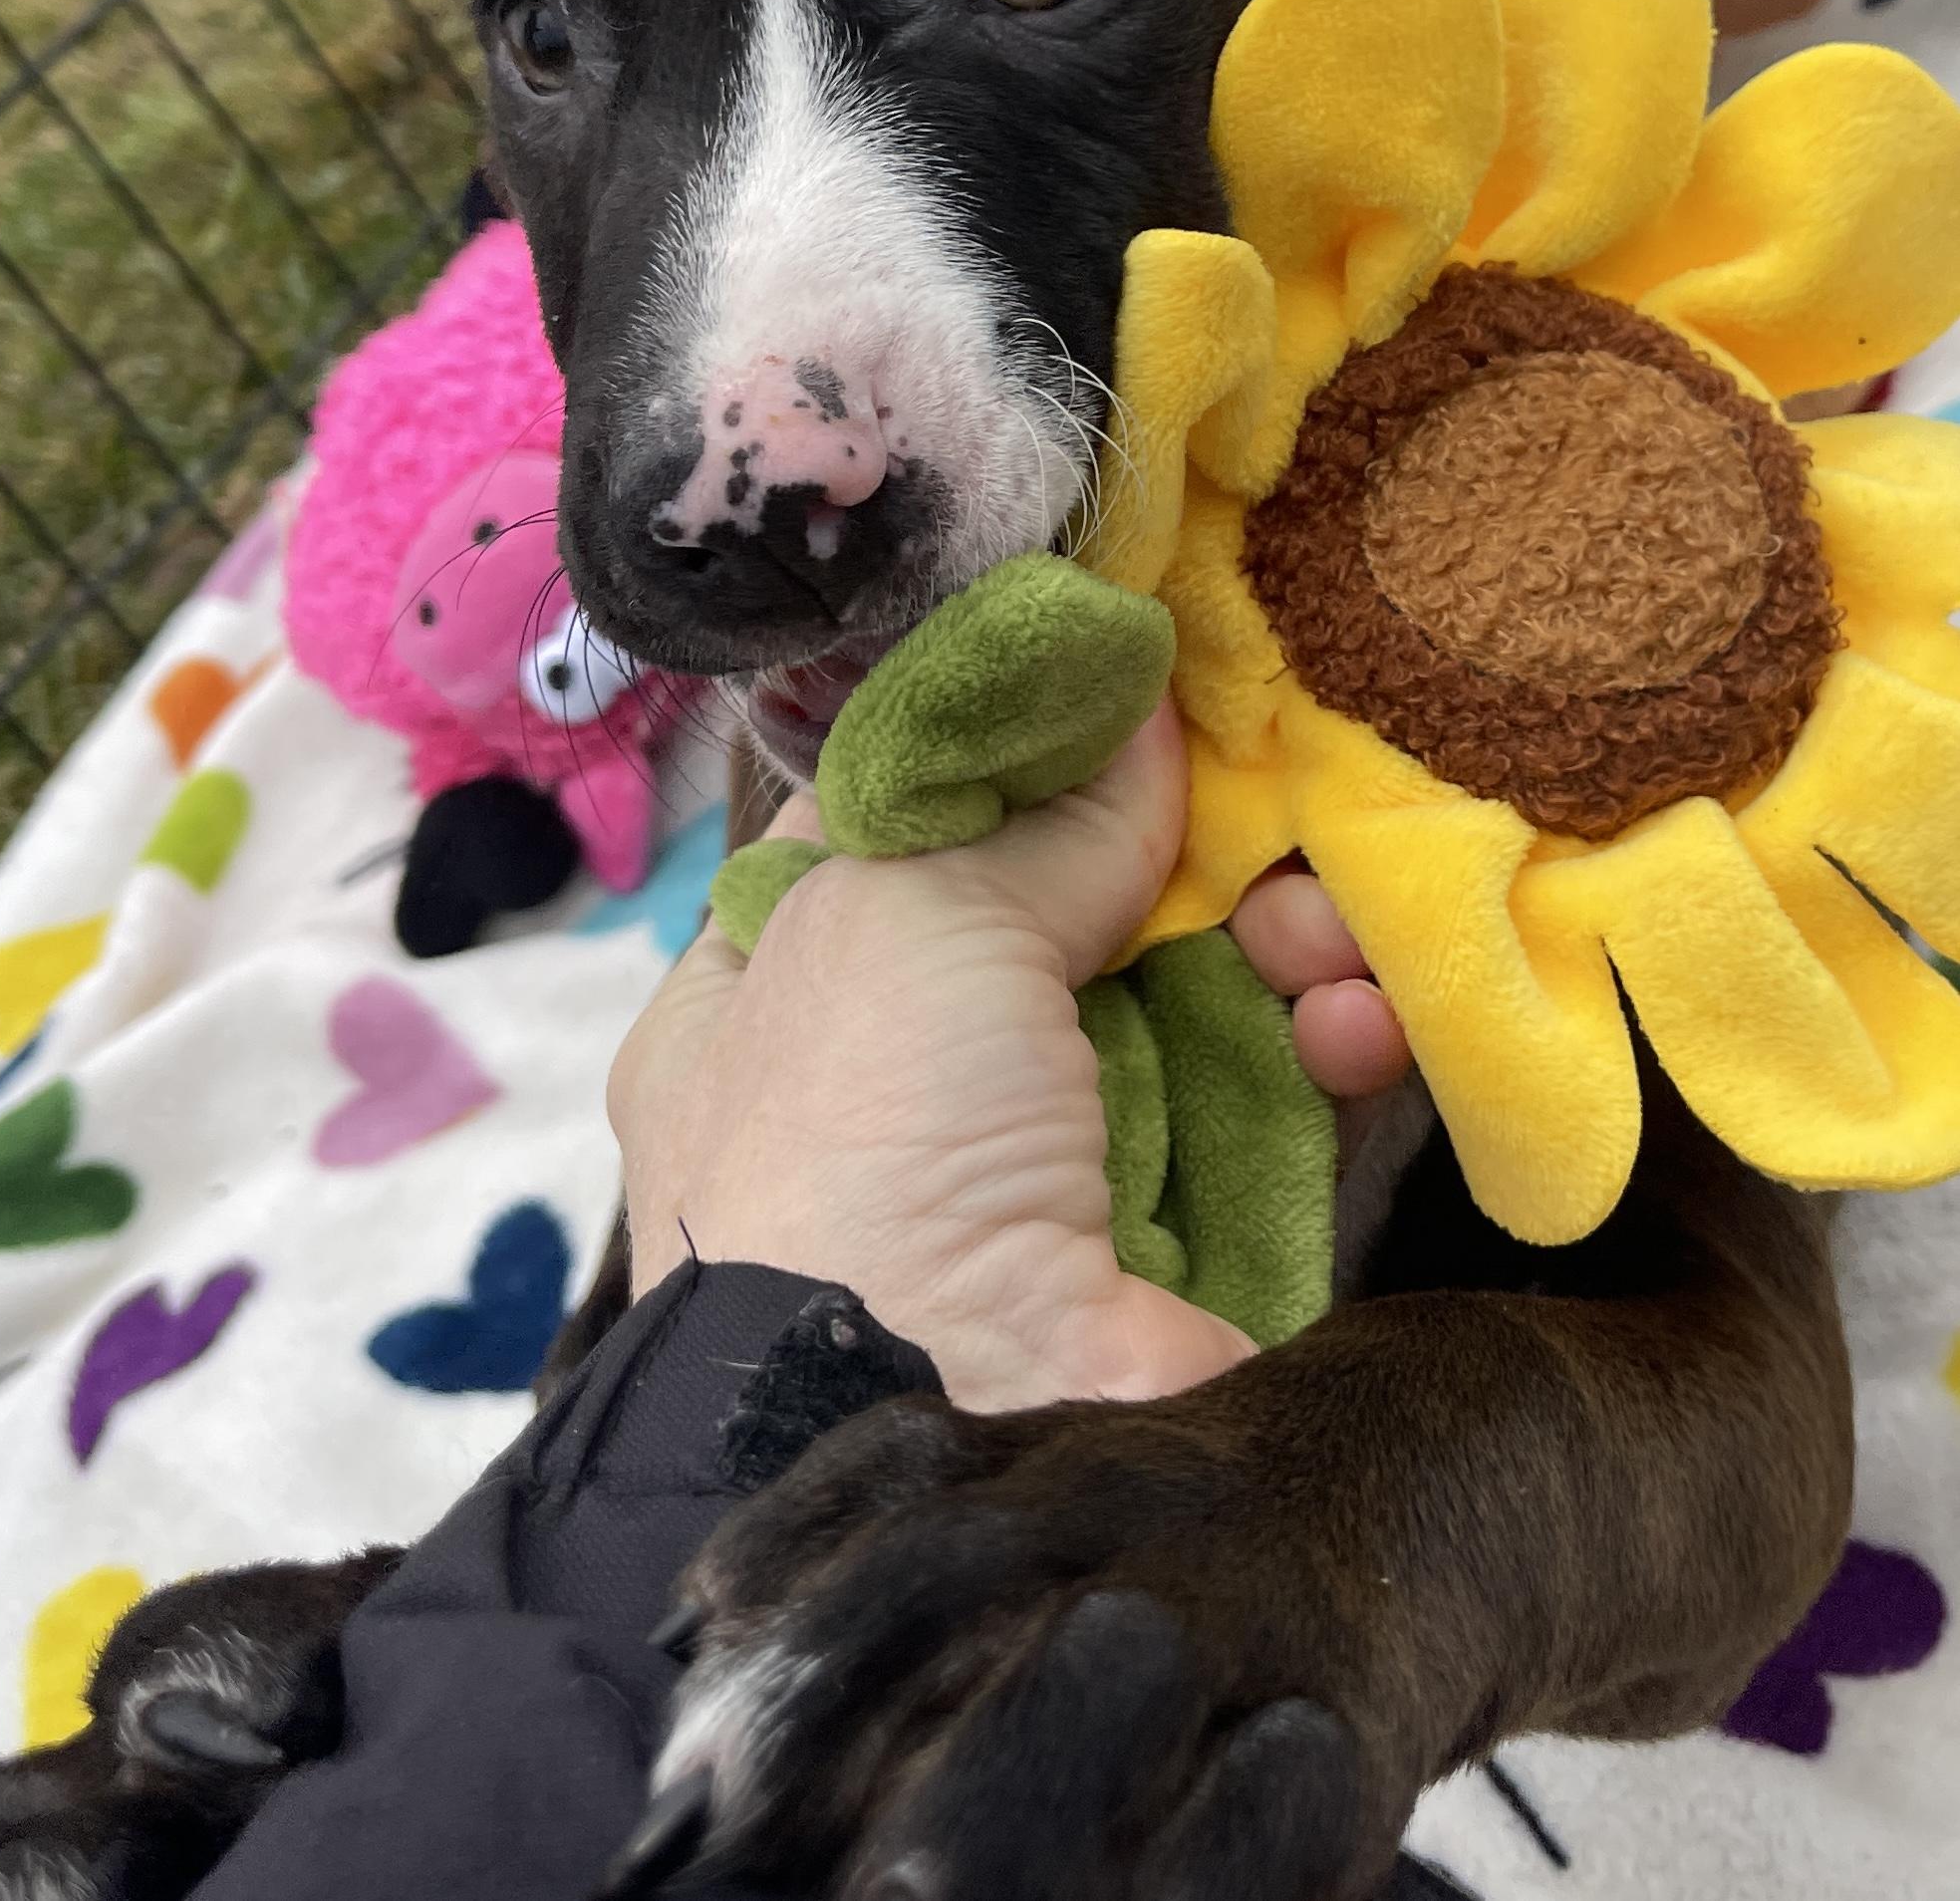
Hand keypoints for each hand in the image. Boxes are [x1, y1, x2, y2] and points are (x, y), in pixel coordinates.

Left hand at [609, 707, 1407, 1411]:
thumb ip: (1035, 815)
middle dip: (1182, 844)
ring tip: (1318, 931)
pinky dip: (1325, 1046)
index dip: (1008, 757)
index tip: (1125, 689)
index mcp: (772, 994)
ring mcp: (1043, 1171)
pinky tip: (1353, 1021)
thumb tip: (1139, 714)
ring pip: (1189, 993)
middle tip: (1265, 800)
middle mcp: (900, 1079)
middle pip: (1069, 904)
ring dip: (1276, 937)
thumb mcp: (906, 918)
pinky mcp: (1180, 1244)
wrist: (942, 1437)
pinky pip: (1272, 1104)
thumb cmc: (862, 1140)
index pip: (892, 833)